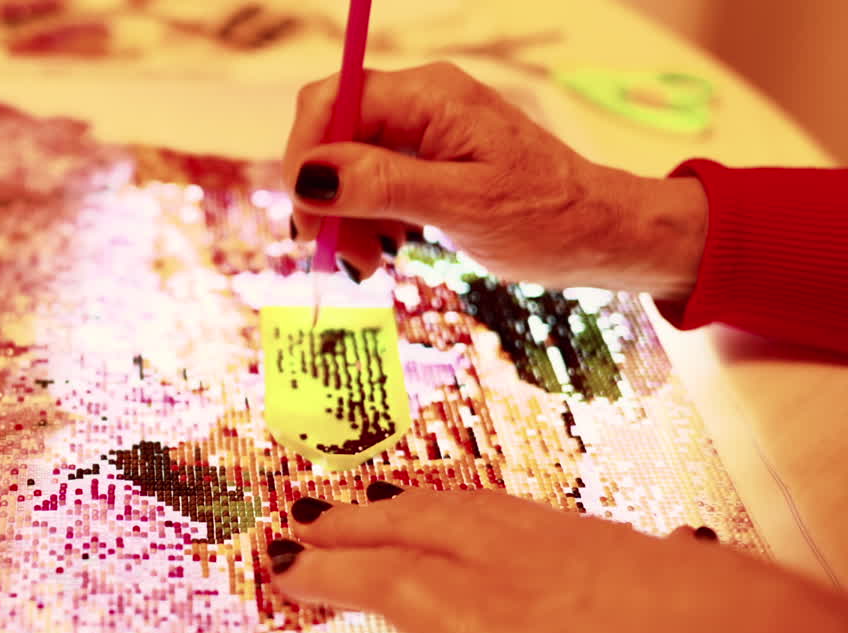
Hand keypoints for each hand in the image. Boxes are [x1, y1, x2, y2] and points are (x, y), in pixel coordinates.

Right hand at [268, 483, 847, 632]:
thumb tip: (409, 606)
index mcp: (471, 620)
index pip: (376, 580)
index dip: (323, 572)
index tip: (283, 567)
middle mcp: (496, 567)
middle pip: (401, 530)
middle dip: (344, 526)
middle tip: (301, 523)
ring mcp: (539, 542)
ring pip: (445, 508)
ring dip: (392, 505)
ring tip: (360, 507)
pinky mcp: (577, 531)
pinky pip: (487, 505)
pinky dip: (449, 504)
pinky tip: (450, 510)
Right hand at [283, 63, 707, 300]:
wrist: (601, 235)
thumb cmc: (549, 219)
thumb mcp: (463, 206)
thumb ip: (383, 185)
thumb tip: (311, 176)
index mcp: (429, 97)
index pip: (330, 101)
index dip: (304, 156)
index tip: (306, 216)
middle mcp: (419, 104)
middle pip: (332, 135)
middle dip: (323, 197)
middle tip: (338, 254)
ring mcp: (422, 133)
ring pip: (345, 167)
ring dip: (343, 218)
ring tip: (372, 263)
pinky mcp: (426, 164)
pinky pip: (370, 185)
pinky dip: (367, 221)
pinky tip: (388, 250)